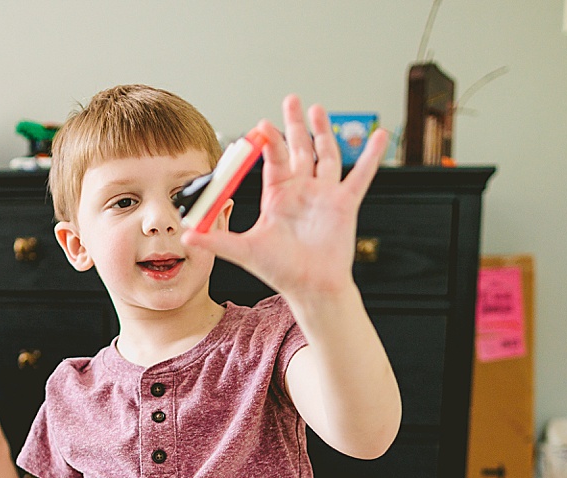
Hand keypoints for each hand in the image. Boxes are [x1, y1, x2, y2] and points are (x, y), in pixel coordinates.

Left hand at [182, 95, 388, 303]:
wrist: (311, 288)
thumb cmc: (281, 271)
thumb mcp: (245, 251)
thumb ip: (217, 240)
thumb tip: (186, 234)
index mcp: (278, 196)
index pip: (272, 159)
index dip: (268, 141)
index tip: (261, 126)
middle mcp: (302, 190)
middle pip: (299, 149)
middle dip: (295, 125)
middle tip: (291, 100)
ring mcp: (325, 194)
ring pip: (326, 155)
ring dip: (324, 132)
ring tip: (319, 109)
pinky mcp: (345, 203)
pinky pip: (361, 175)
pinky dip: (371, 155)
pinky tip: (379, 135)